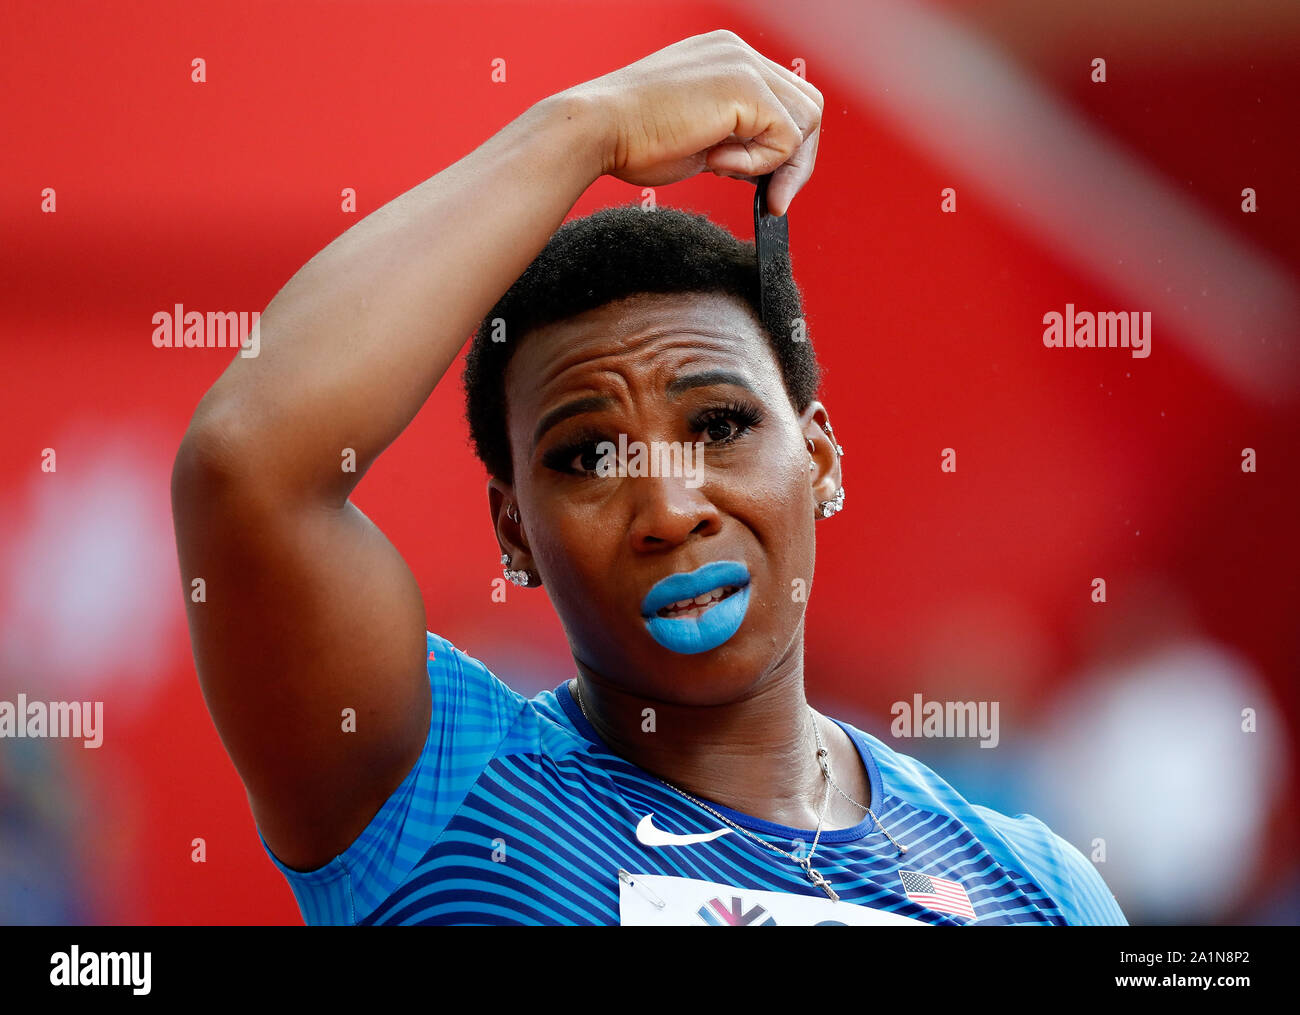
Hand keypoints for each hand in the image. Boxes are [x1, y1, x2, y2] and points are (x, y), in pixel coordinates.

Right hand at [566, 30, 822, 215]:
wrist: (596, 131)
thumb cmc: (632, 141)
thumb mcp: (699, 137)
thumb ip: (736, 141)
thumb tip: (770, 170)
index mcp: (727, 58)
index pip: (786, 100)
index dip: (784, 148)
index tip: (767, 188)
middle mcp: (739, 52)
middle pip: (808, 107)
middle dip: (796, 161)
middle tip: (771, 199)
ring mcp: (744, 64)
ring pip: (806, 121)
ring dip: (776, 163)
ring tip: (725, 171)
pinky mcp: (745, 87)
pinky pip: (785, 138)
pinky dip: (758, 165)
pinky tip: (715, 164)